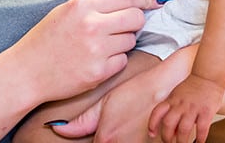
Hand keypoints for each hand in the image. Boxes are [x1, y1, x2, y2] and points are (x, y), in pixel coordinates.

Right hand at [12, 0, 161, 104]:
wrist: (27, 72)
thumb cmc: (46, 39)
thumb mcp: (66, 11)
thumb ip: (95, 6)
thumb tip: (128, 2)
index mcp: (83, 5)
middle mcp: (92, 25)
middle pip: (136, 18)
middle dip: (133, 22)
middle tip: (119, 27)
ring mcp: (97, 50)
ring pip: (131, 40)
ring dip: (122, 43)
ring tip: (100, 46)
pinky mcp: (99, 72)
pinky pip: (122, 61)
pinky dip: (114, 61)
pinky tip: (96, 60)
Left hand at [50, 50, 176, 141]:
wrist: (166, 88)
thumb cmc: (136, 92)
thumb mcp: (106, 103)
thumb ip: (82, 121)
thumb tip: (58, 128)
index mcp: (106, 140)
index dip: (92, 142)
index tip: (100, 133)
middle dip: (105, 142)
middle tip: (116, 128)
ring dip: (120, 141)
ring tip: (127, 128)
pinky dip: (133, 142)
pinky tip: (136, 132)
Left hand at [148, 74, 224, 142]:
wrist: (208, 76)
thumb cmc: (192, 88)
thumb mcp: (177, 96)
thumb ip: (173, 111)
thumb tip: (172, 132)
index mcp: (172, 100)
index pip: (157, 112)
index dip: (152, 124)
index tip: (152, 134)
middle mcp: (180, 104)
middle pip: (168, 123)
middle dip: (167, 137)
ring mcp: (193, 108)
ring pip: (183, 129)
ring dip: (182, 141)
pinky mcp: (206, 111)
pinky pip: (202, 128)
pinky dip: (200, 138)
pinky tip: (199, 142)